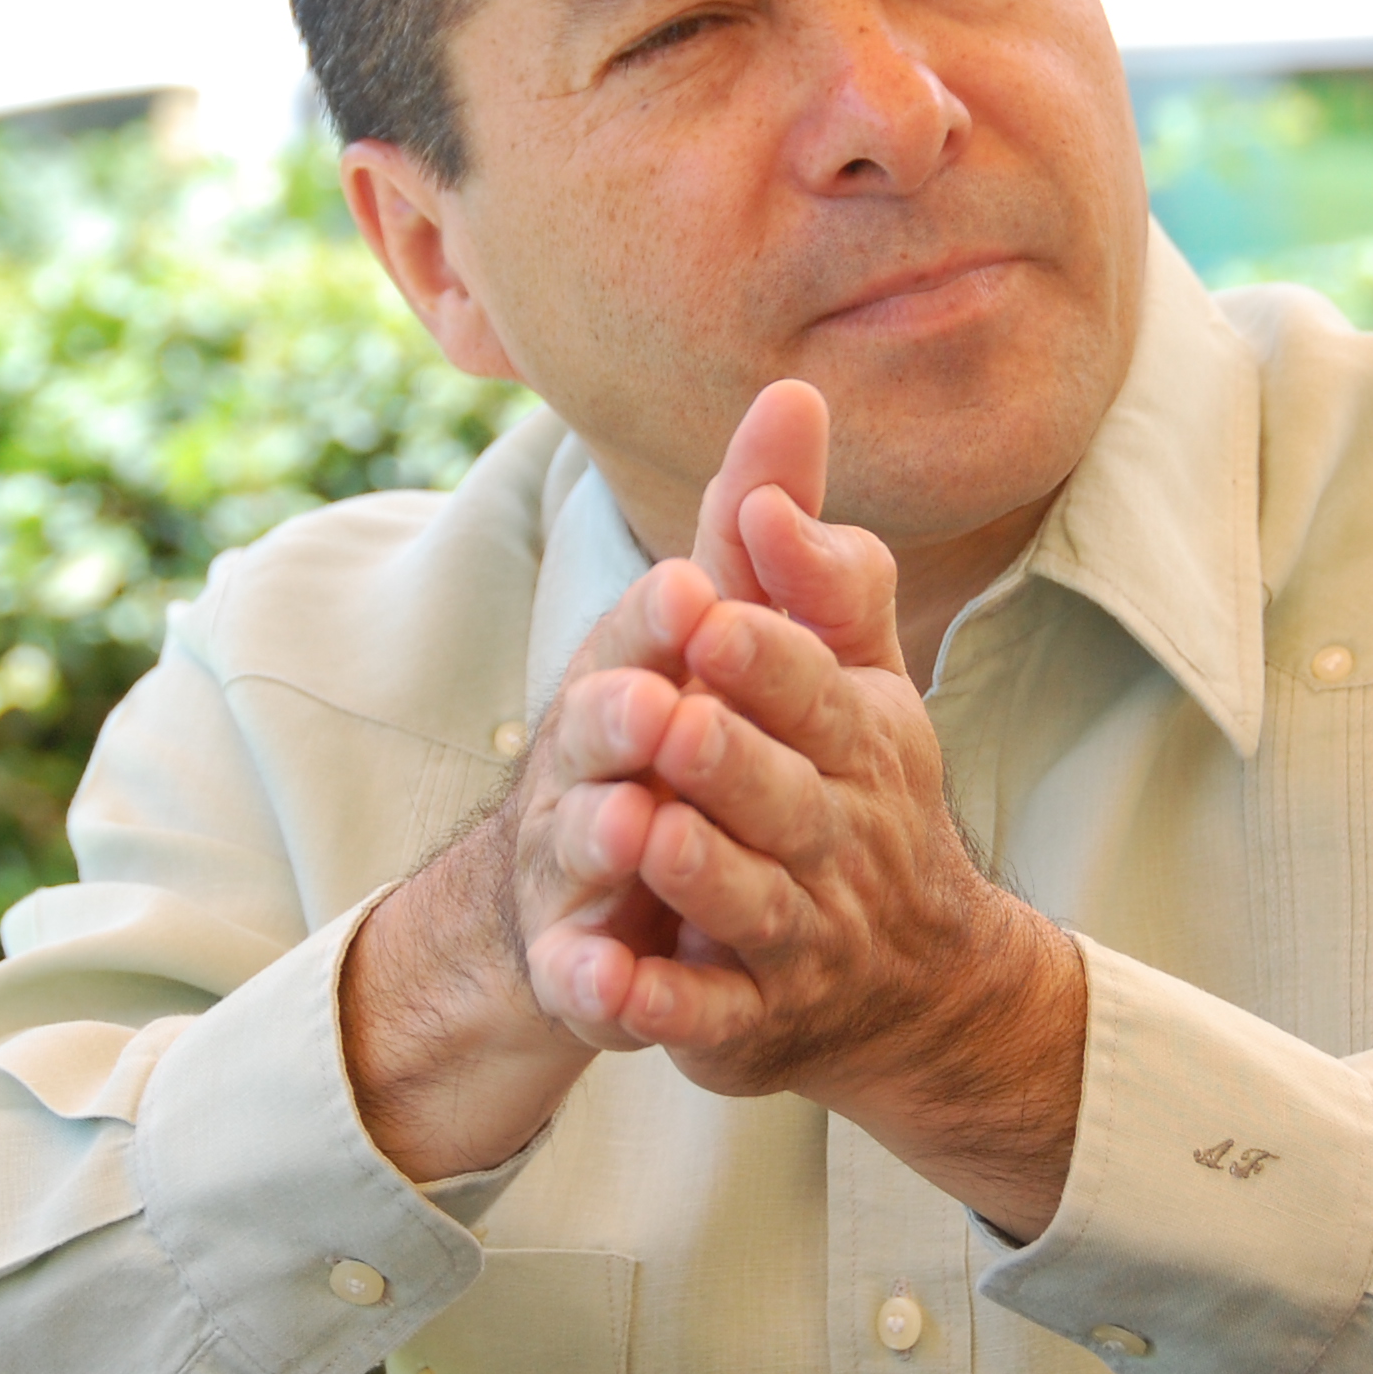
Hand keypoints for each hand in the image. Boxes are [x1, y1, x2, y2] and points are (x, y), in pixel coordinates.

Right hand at [340, 549, 721, 1177]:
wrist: (616, 895)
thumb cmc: (677, 735)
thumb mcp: (722, 630)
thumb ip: (755, 524)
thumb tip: (797, 392)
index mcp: (634, 670)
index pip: (644, 630)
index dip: (665, 616)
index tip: (696, 591)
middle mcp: (591, 759)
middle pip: (599, 729)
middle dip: (623, 715)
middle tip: (659, 705)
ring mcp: (575, 861)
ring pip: (582, 843)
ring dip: (600, 834)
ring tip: (629, 825)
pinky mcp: (583, 962)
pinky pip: (583, 975)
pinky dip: (592, 980)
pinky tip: (603, 981)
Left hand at [531, 381, 1089, 1237]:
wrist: (916, 981)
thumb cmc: (854, 785)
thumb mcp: (853, 664)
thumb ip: (803, 543)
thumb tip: (786, 406)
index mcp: (859, 736)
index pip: (814, 685)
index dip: (765, 655)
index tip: (710, 615)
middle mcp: (835, 832)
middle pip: (781, 793)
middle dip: (725, 758)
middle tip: (668, 719)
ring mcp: (797, 932)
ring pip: (746, 902)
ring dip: (693, 869)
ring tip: (635, 829)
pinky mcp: (749, 1019)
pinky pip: (702, 1016)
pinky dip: (653, 1006)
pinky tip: (598, 983)